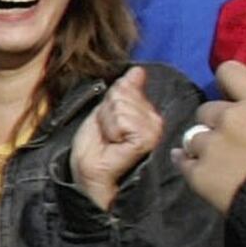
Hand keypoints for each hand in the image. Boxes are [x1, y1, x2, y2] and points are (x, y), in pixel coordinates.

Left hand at [69, 67, 165, 210]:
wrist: (89, 176)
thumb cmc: (95, 149)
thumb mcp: (105, 113)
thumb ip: (122, 92)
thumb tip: (137, 70)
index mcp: (147, 112)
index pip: (126, 84)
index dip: (108, 103)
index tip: (108, 125)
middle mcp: (156, 120)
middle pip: (122, 93)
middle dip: (106, 113)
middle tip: (106, 135)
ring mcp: (154, 129)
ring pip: (121, 104)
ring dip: (106, 122)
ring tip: (109, 140)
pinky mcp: (147, 139)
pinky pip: (123, 119)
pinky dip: (110, 130)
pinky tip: (114, 144)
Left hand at [174, 61, 245, 215]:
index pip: (230, 71)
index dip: (227, 83)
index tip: (231, 95)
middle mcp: (231, 118)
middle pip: (207, 110)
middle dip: (216, 123)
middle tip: (231, 141)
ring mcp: (212, 146)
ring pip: (193, 137)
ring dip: (203, 146)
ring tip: (220, 162)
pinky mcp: (199, 173)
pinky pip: (182, 161)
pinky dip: (186, 163)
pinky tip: (193, 166)